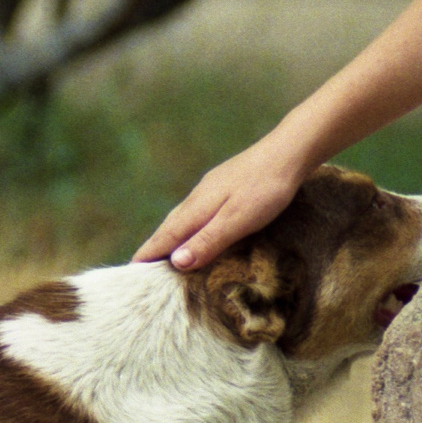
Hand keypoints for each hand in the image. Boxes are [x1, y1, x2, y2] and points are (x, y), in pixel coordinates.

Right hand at [133, 134, 310, 270]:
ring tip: (165, 250)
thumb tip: (176, 261)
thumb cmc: (266, 189)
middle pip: (171, 225)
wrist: (288, 153)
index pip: (167, 235)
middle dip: (156, 245)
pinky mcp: (225, 184)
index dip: (151, 252)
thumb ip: (208, 240)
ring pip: (184, 215)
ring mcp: (212, 188)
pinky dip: (189, 224)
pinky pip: (197, 209)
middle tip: (143, 265)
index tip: (133, 269)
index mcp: (199, 207)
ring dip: (171, 234)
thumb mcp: (238, 220)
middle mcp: (200, 196)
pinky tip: (197, 226)